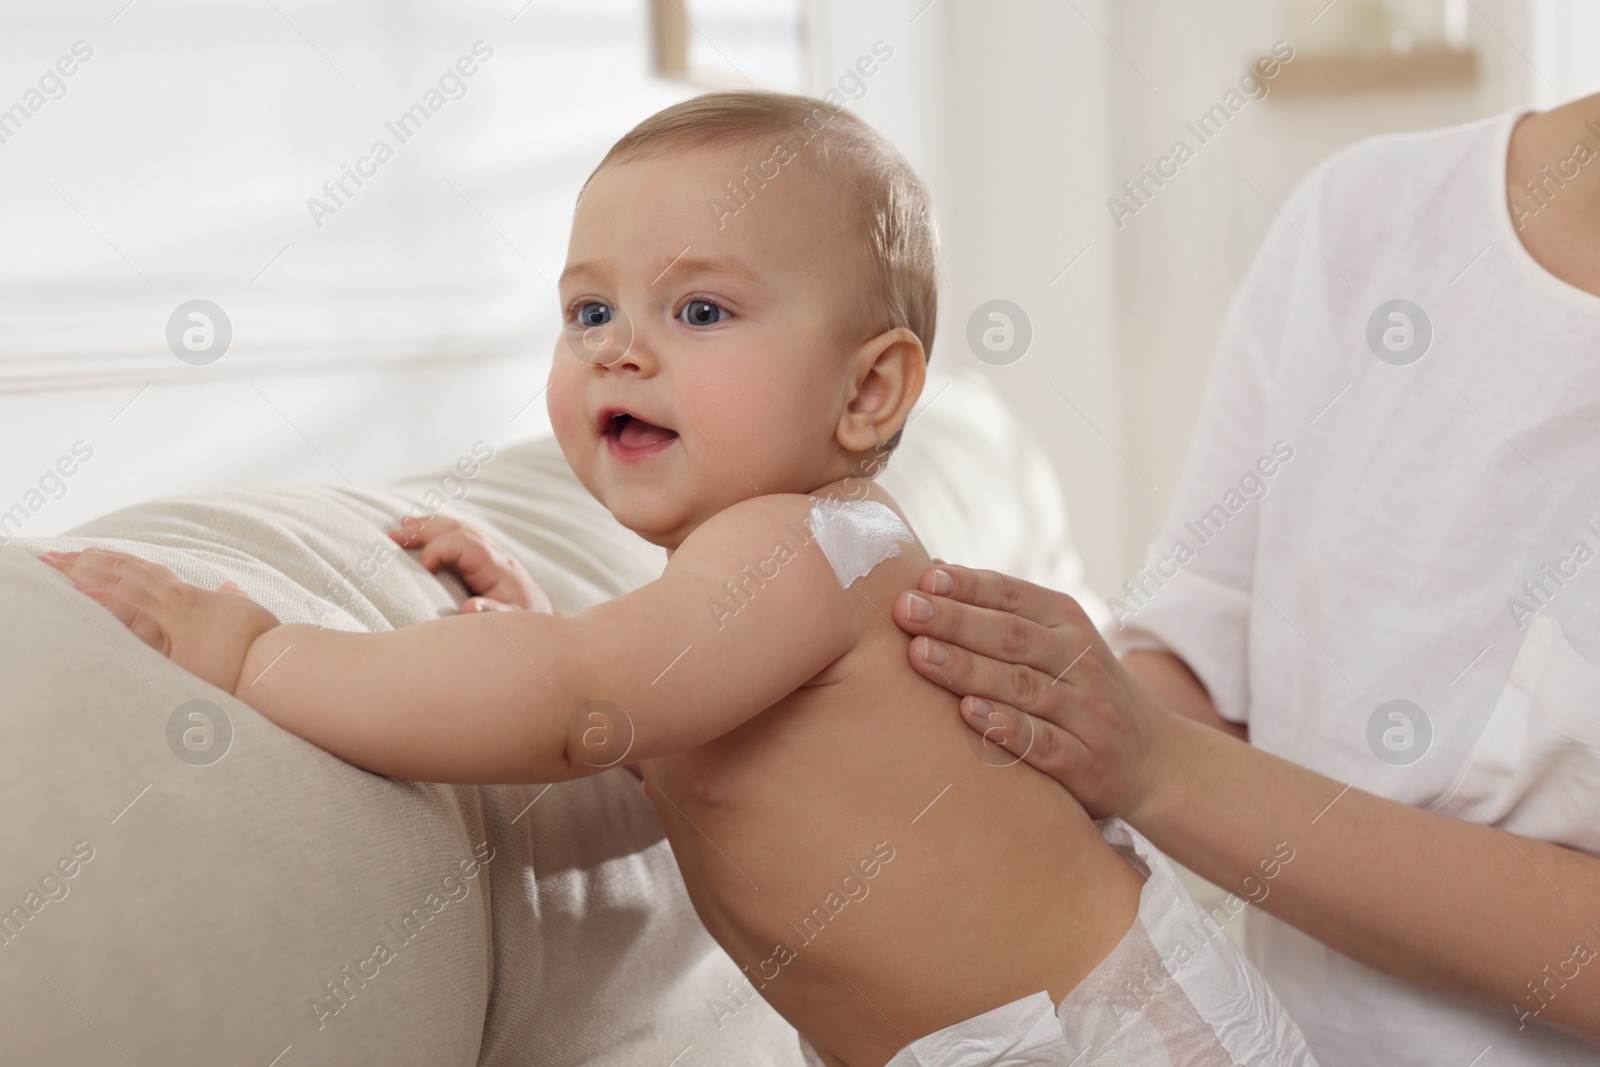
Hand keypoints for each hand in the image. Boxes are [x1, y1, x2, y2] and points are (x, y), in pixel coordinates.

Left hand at [39, 548, 279, 694]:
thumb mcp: (246, 612)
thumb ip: (232, 597)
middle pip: (122, 576)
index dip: (114, 561)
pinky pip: (127, 619)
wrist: (273, 661)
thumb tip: (228, 586)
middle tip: (50, 559)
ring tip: (52, 569)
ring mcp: (171, 621)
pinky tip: (77, 596)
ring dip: (83, 577)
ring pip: (119, 590)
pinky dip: (101, 605)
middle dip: (85, 566)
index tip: (87, 554)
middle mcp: (176, 604)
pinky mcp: (168, 641)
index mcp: (191, 598)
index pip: (143, 573)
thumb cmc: (263, 642)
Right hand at [389, 515, 551, 614]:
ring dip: (427, 526)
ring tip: (400, 526)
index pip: (465, 544)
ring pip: (456, 529)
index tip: (423, 568)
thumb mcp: (513, 621)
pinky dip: (436, 531)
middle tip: (394, 536)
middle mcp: (493, 554)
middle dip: (425, 530)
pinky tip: (418, 529)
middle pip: (458, 530)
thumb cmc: (525, 620)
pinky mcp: (481, 558)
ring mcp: (488, 553)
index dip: (441, 549)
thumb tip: (468, 607)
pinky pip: (457, 537)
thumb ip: (493, 614)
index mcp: (498, 566)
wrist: (539, 616)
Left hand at [891, 562, 1179, 820]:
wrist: (1157, 760)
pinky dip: (1006, 727)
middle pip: (1013, 636)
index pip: (1014, 595)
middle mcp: (1080, 661)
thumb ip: (1004, 611)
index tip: (923, 579)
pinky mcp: (1086, 762)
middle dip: (956, 620)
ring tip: (921, 655)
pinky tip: (968, 714)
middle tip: (906, 611)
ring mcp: (1085, 713)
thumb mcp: (1058, 641)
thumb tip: (934, 571)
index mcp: (1068, 624)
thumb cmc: (1084, 692)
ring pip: (1023, 686)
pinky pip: (1043, 742)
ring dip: (969, 669)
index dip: (969, 586)